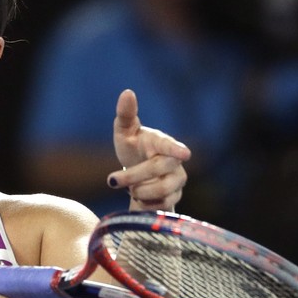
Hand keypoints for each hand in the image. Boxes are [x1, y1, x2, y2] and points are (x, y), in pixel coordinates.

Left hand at [107, 89, 190, 210]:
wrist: (137, 178)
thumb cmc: (132, 150)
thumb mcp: (124, 133)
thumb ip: (125, 114)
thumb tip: (127, 92)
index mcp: (161, 142)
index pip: (170, 145)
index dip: (176, 149)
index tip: (185, 153)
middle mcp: (175, 161)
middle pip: (157, 169)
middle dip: (132, 176)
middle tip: (112, 180)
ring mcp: (178, 180)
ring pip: (161, 190)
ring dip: (138, 191)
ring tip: (130, 188)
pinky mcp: (175, 197)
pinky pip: (160, 205)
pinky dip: (145, 203)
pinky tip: (141, 197)